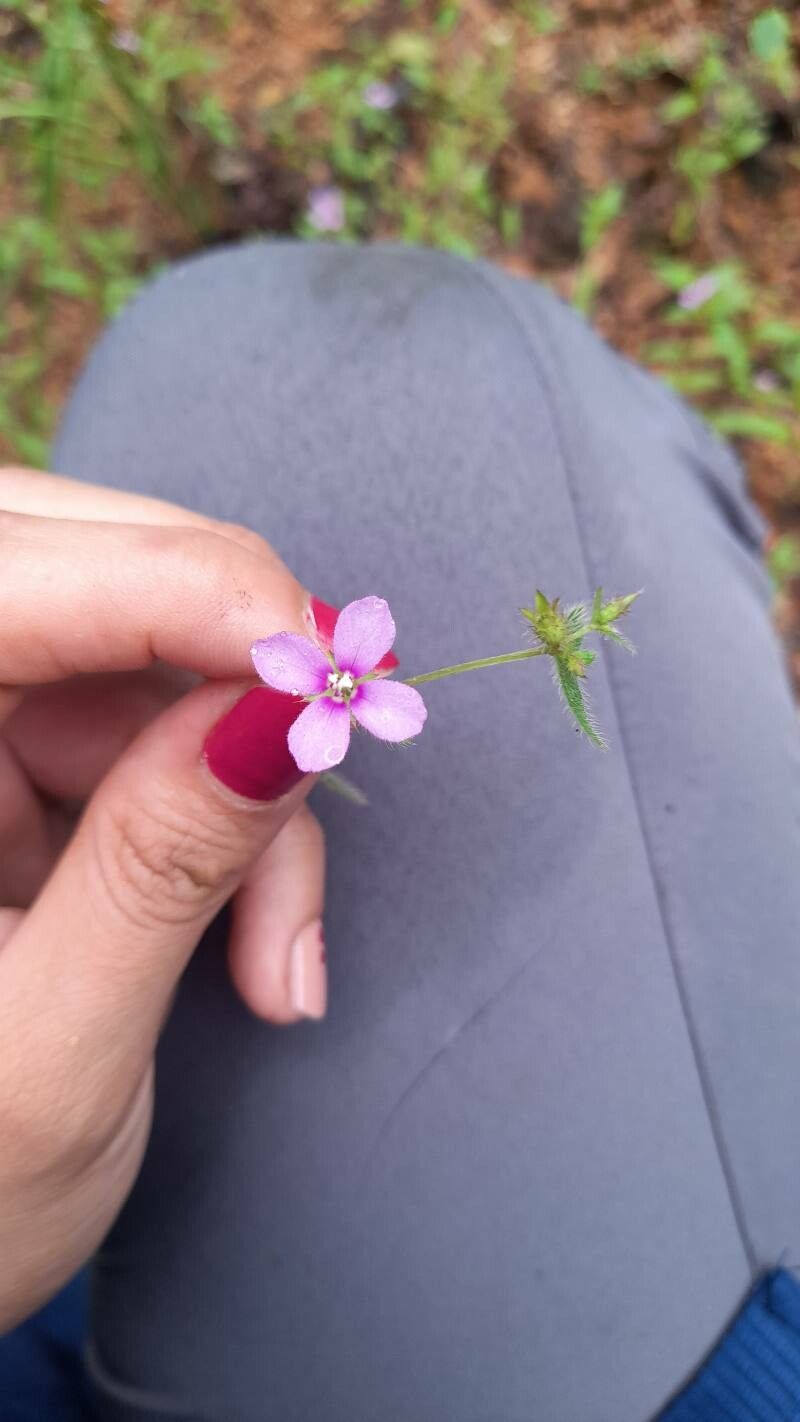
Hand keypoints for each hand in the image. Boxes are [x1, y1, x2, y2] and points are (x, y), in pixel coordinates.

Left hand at [0, 469, 325, 1329]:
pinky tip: (250, 940)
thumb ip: (159, 867)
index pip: (8, 582)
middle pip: (77, 566)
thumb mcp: (49, 1062)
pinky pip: (149, 736)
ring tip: (275, 952)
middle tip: (319, 758)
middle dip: (222, 670)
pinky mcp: (8, 767)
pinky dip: (224, 825)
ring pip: (143, 667)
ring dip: (243, 797)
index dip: (176, 585)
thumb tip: (284, 711)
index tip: (316, 661)